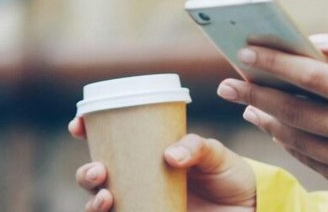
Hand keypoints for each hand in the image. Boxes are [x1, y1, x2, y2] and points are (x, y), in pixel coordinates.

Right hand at [68, 117, 256, 211]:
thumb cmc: (230, 175)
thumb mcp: (216, 154)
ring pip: (102, 205)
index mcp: (148, 153)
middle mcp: (139, 179)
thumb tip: (171, 155)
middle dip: (85, 173)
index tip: (78, 124)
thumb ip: (196, 148)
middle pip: (96, 178)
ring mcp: (142, 203)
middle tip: (97, 171)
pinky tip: (114, 211)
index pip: (110, 140)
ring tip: (106, 196)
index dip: (87, 130)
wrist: (249, 208)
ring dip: (93, 202)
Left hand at [220, 26, 327, 197]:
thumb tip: (316, 42)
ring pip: (299, 139)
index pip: (316, 77)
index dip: (277, 63)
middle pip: (297, 111)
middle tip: (226, 83)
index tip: (246, 51)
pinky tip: (273, 126)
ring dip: (266, 120)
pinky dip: (288, 143)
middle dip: (256, 94)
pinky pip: (312, 161)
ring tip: (244, 104)